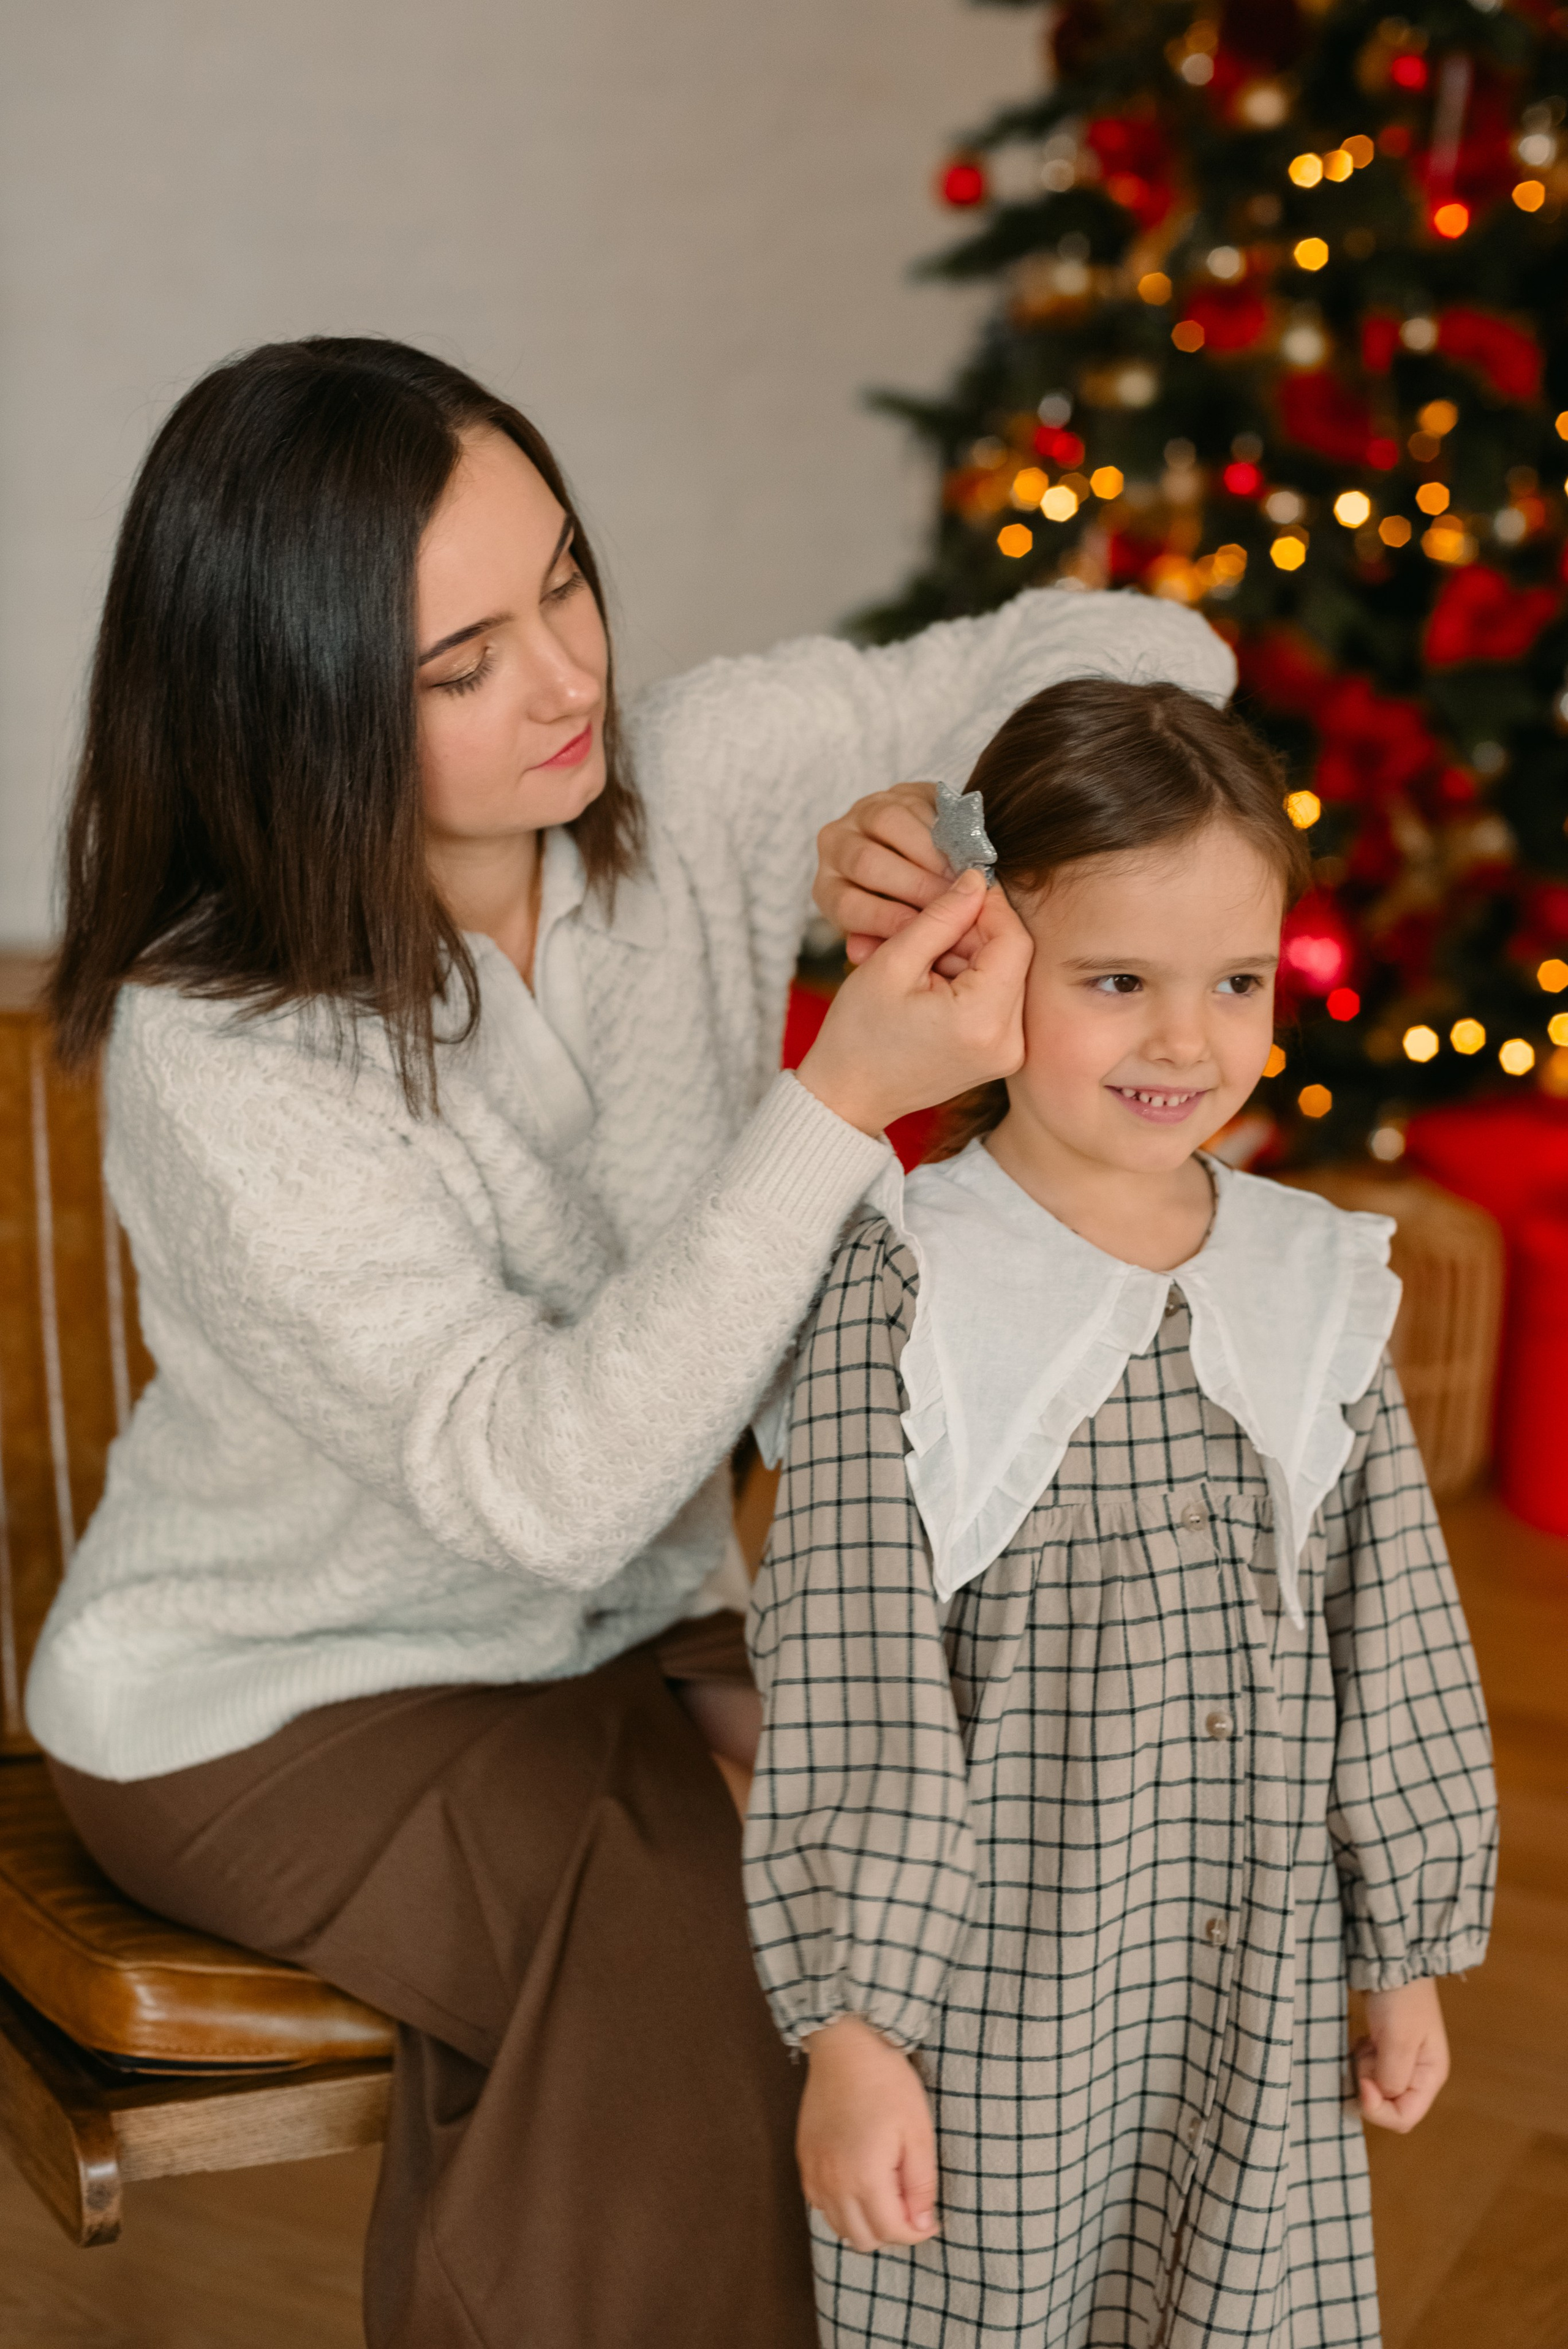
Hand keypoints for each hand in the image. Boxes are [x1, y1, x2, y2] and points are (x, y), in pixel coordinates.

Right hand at [795, 869, 1031, 1136]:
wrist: (849, 1095)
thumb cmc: (858, 1034)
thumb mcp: (892, 963)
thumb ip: (940, 917)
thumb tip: (975, 880)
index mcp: (982, 1021)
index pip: (1013, 940)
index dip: (991, 905)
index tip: (962, 886)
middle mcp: (1008, 1042)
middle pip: (1014, 957)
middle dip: (977, 930)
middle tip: (933, 923)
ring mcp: (1008, 1052)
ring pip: (1007, 975)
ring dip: (972, 954)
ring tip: (925, 957)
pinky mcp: (1000, 1055)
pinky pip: (999, 999)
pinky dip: (972, 979)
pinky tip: (935, 979)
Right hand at [797, 2015, 938, 2251]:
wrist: (846, 2046)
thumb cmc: (887, 2083)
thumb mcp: (918, 2133)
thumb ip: (921, 2186)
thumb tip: (922, 2225)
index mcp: (864, 2177)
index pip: (892, 2232)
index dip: (917, 2231)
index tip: (929, 2215)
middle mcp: (832, 2183)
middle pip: (863, 2240)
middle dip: (891, 2230)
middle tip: (907, 2201)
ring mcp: (814, 2172)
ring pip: (838, 2227)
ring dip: (865, 2222)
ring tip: (885, 2189)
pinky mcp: (804, 2159)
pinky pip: (819, 2205)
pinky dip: (841, 2206)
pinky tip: (858, 2180)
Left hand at [816, 784, 980, 973]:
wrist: (922, 862)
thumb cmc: (906, 908)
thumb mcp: (890, 931)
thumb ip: (881, 943)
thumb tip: (861, 955)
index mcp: (828, 890)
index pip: (849, 906)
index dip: (889, 919)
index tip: (928, 931)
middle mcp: (834, 848)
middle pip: (867, 863)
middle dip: (915, 885)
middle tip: (952, 903)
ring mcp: (861, 814)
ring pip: (889, 824)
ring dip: (930, 853)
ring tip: (961, 876)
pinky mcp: (895, 793)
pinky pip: (915, 804)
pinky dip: (942, 829)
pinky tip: (964, 850)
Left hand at [1352, 1977, 1449, 2132]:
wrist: (1392, 1960)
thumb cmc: (1400, 1998)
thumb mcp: (1399, 2041)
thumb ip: (1392, 2078)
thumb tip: (1379, 2099)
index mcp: (1430, 2077)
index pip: (1404, 2118)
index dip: (1378, 2108)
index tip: (1362, 2081)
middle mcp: (1417, 2074)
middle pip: (1387, 2103)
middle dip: (1369, 2085)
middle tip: (1366, 2054)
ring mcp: (1400, 2061)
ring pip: (1374, 2086)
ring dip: (1363, 2069)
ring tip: (1366, 2042)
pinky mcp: (1384, 2048)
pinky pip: (1367, 2068)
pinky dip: (1360, 2058)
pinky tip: (1362, 2038)